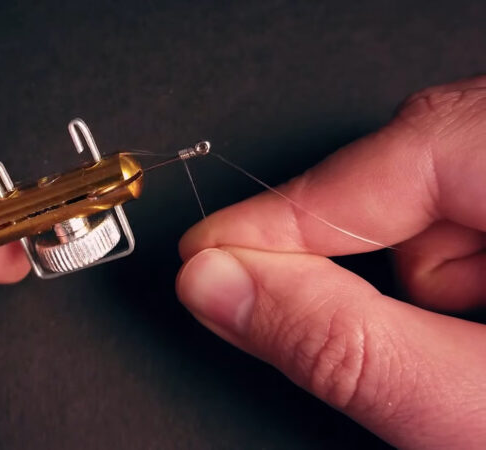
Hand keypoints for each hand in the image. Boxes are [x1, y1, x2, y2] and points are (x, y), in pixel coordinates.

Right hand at [177, 76, 485, 447]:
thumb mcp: (479, 411)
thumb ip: (345, 342)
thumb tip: (221, 284)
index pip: (398, 153)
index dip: (288, 214)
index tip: (213, 250)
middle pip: (424, 165)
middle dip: (376, 256)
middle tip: (386, 334)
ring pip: (454, 189)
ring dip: (438, 273)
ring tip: (475, 349)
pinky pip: (484, 201)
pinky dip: (472, 261)